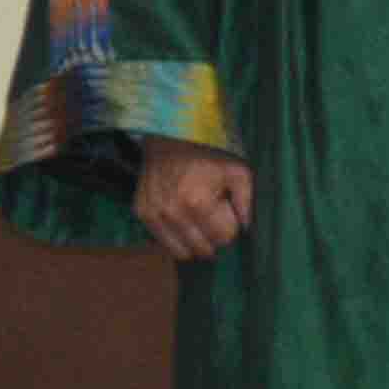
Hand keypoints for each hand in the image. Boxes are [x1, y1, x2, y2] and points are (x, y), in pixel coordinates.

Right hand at [136, 145, 252, 261]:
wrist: (169, 136)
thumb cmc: (208, 154)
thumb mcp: (237, 171)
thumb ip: (247, 203)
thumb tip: (246, 229)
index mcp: (197, 202)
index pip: (223, 239)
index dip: (230, 225)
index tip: (225, 208)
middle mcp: (172, 212)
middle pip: (203, 249)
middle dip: (212, 236)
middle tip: (211, 214)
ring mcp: (153, 213)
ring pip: (181, 252)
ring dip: (193, 240)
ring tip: (196, 217)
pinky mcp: (141, 212)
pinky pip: (163, 242)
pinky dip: (174, 235)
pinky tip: (180, 215)